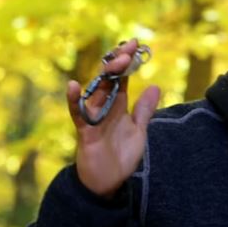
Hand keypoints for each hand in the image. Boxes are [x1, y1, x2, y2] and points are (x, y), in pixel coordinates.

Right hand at [66, 39, 160, 197]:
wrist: (109, 183)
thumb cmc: (121, 156)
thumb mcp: (138, 130)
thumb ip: (144, 110)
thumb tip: (154, 86)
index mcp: (117, 105)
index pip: (121, 77)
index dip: (127, 61)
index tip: (135, 43)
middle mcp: (104, 107)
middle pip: (108, 79)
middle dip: (118, 62)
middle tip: (129, 47)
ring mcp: (93, 118)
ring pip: (96, 91)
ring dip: (105, 75)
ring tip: (116, 59)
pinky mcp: (85, 132)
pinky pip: (78, 114)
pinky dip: (74, 101)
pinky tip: (73, 86)